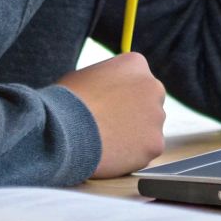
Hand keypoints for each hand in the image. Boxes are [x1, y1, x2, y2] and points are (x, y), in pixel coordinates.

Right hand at [57, 52, 166, 177]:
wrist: (63, 132)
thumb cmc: (64, 103)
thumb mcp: (85, 77)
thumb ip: (105, 82)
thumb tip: (107, 92)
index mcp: (135, 64)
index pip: (135, 79)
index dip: (118, 95)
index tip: (105, 106)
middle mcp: (153, 86)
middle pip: (147, 103)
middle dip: (132, 115)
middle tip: (108, 127)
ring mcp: (157, 116)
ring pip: (148, 129)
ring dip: (132, 136)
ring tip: (104, 142)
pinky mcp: (155, 143)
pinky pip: (145, 151)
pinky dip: (131, 156)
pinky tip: (111, 155)